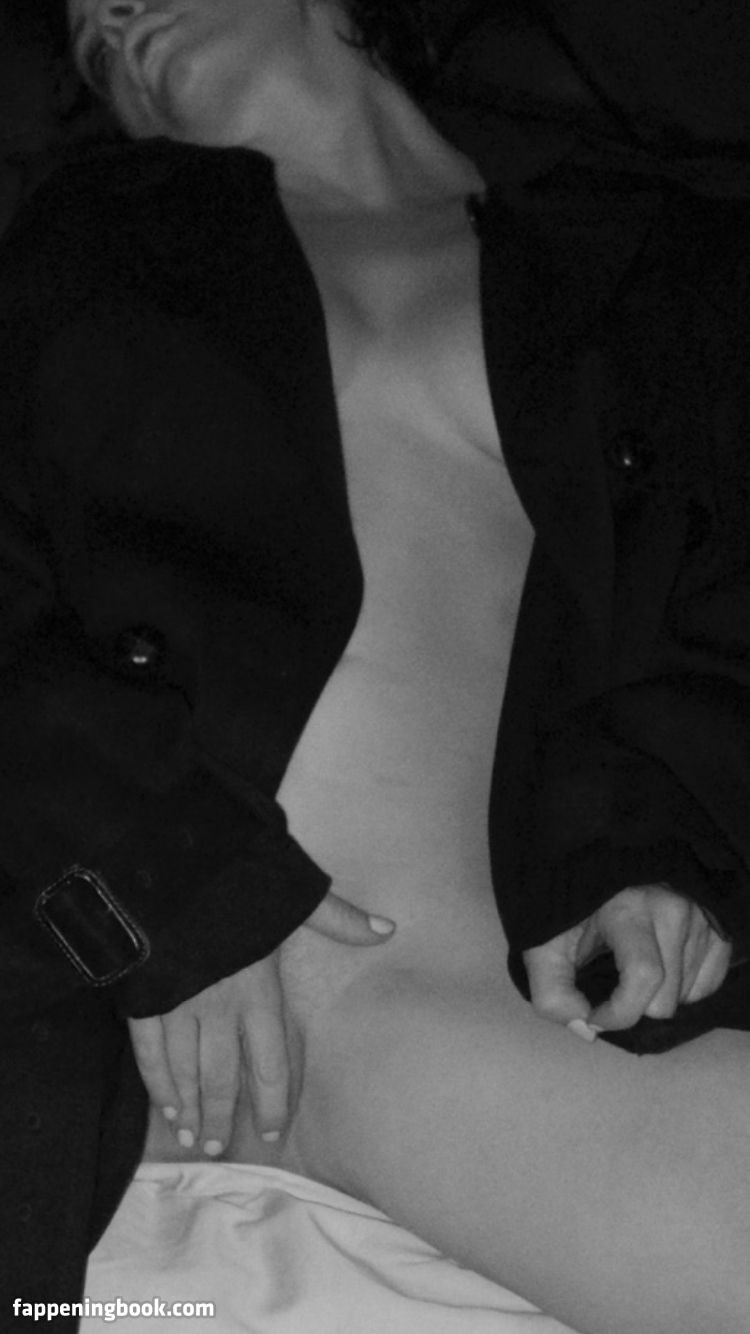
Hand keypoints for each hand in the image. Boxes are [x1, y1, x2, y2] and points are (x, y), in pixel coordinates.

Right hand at [128, 889, 394, 1155]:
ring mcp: (178, 1005)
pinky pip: (148, 1051)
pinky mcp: (144, 998)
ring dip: (189, 1107)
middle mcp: (218, 1008)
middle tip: (219, 1149)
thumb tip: (389, 930)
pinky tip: (163, 1103)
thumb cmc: (238, 882)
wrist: (172, 865)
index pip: (269, 1062)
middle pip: (222, 1077)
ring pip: (185, 1071)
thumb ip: (340, 919)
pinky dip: (156, 1081)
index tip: (273, 1131)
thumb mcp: (294, 896)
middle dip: (222, 1117)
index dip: (272, 1101)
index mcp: (257, 990)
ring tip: (191, 1136)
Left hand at [523, 885, 731, 1036]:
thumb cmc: (576, 914)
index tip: (595, 1016)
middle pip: (665, 1000)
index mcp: (628, 910)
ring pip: (687, 998)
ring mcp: (700, 919)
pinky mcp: (717, 929)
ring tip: (634, 968)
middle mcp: (672, 911)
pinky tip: (660, 968)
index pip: (644, 977)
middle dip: (633, 1008)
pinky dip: (683, 991)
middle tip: (613, 985)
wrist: (605, 876)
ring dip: (657, 999)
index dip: (618, 1013)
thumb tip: (587, 1030)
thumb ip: (552, 994)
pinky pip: (707, 986)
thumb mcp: (547, 948)